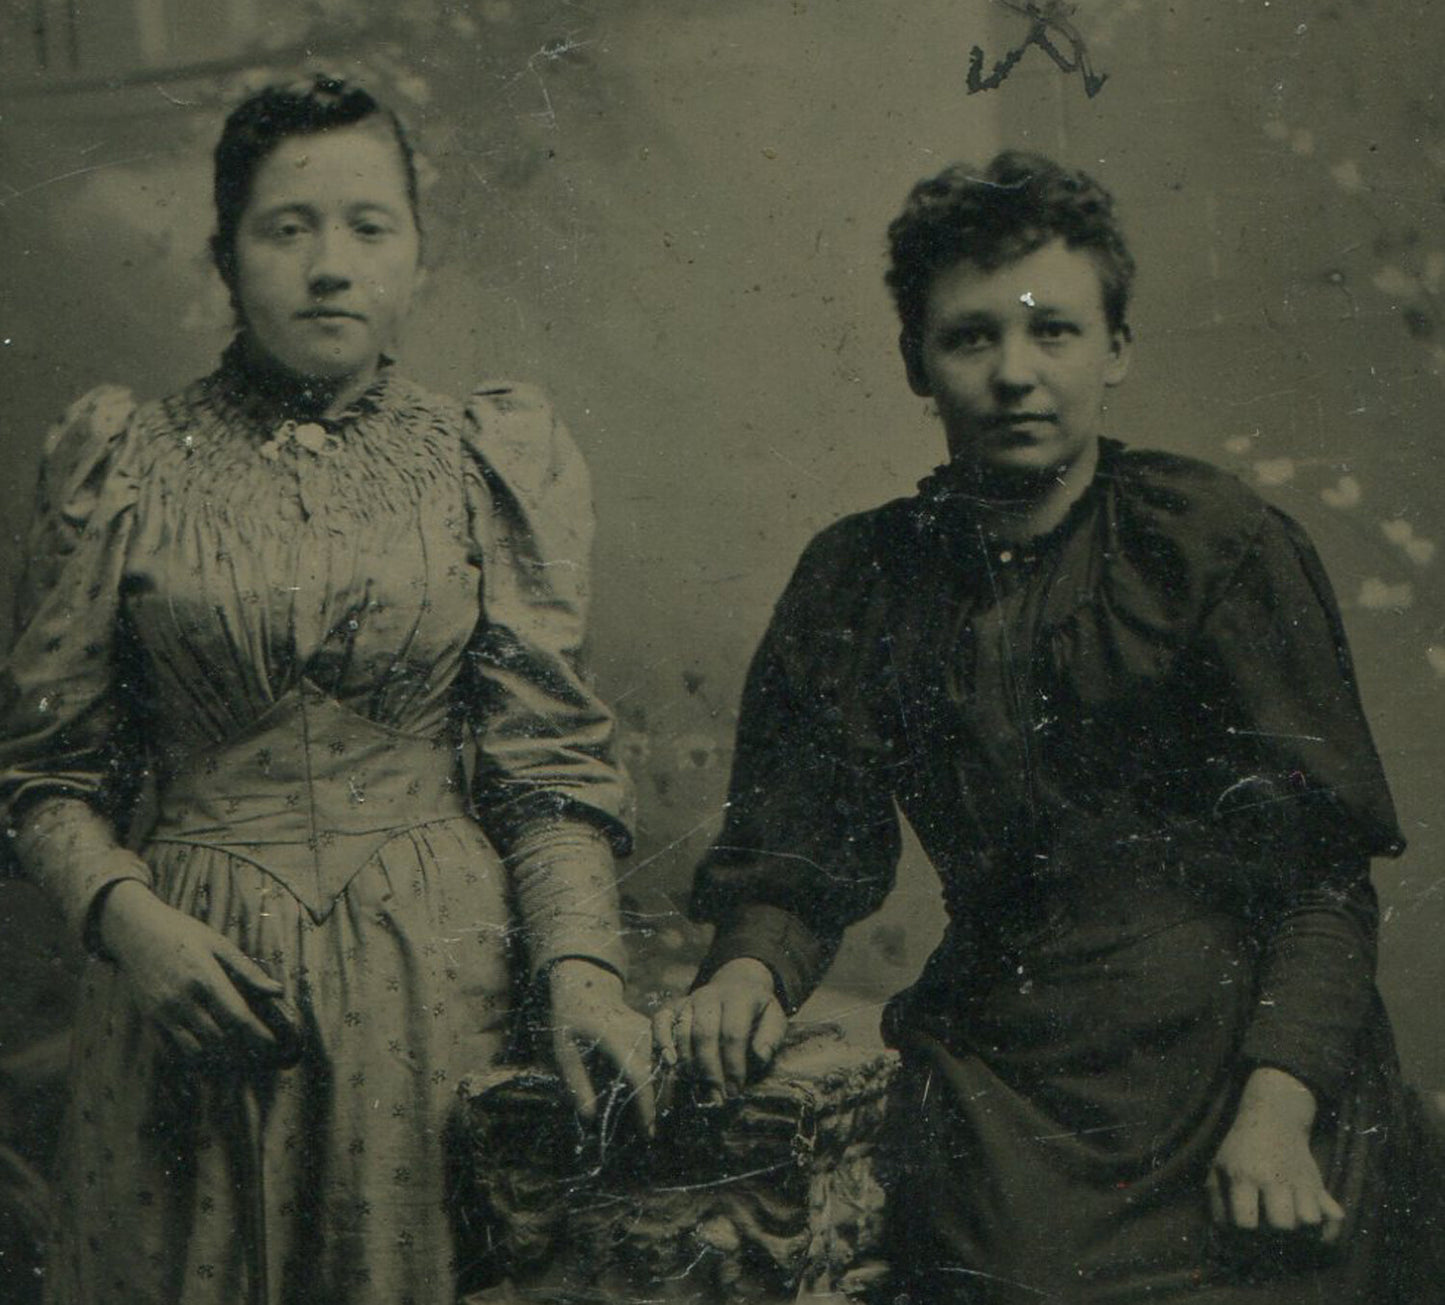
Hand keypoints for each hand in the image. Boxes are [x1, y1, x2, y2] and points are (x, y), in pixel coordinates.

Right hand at [97, 880, 284, 1060]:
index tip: (271, 1042)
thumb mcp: (219, 944)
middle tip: (255, 1046)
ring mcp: (164, 1012)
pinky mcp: (150, 1018)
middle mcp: (183, 999)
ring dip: (216, 1052)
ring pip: (196, 1048)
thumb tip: (277, 990)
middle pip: (219, 1036)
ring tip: (233, 1050)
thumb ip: (247, 970)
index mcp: (205, 977)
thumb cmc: (183, 933)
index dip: (256, 1033)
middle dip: (240, 1044)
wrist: (135, 931)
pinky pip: (172, 1047)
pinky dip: (191, 1052)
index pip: (236, 1015)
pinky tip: (206, 1049)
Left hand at [547, 958, 656, 1136]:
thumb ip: (577, 1085)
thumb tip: (590, 1120)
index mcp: (616, 1039)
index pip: (639, 1076)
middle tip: (646, 1135)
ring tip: (649, 1119)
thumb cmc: (571, 1021)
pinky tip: (654, 1098)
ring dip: (663, 1095)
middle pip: (660, 1077)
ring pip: (668, 1069)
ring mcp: (651, 1031)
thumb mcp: (564, 1051)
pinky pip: (666, 1059)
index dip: (645, 1106)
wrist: (588, 987)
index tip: (647, 1132)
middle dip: (657, 1107)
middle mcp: (640, 1035)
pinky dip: (663, 1080)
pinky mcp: (655, 1031)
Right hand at [651, 957, 786, 1103]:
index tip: (735, 1091)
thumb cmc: (757, 1011)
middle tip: (715, 1098)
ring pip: (682, 1030)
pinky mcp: (673, 1006)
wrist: (737, 984)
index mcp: (740, 997)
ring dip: (688, 1064)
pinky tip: (668, 1063)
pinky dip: (660, 1041)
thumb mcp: (774, 1018)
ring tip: (697, 1090)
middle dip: (710, 1070)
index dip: (733, 1064)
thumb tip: (759, 1057)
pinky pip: (660, 1021)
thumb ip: (770, 1038)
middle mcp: (711, 996)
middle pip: (705, 1033)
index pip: (734, 1032)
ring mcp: (689, 1000)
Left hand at [1207, 1066, 1344, 1242]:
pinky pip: (1335, 1218)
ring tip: (1289, 1222)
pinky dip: (1329, 1230)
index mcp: (1243, 1174)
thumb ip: (1216, 1201)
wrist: (1273, 1117)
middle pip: (1282, 1224)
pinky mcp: (1319, 1185)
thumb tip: (1225, 1234)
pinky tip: (1314, 1230)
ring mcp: (1299, 1181)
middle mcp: (1273, 1177)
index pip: (1246, 1221)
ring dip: (1300, 1230)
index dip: (1244, 1232)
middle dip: (1274, 1233)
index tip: (1246, 1225)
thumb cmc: (1241, 1148)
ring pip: (1310, 1220)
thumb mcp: (1219, 1166)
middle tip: (1269, 1225)